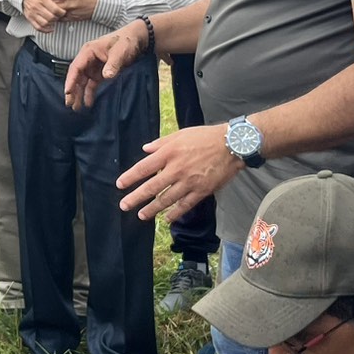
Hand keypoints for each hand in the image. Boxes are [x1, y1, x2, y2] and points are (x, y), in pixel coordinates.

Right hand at [22, 0, 62, 32]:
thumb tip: (63, 1)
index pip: (55, 9)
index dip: (61, 12)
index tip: (63, 12)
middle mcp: (37, 7)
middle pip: (50, 17)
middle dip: (57, 18)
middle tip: (59, 16)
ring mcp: (33, 13)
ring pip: (45, 23)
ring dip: (51, 24)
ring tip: (53, 21)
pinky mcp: (30, 18)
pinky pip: (38, 27)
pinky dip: (45, 30)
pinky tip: (49, 28)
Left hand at [47, 0, 99, 21]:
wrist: (101, 4)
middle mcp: (72, 4)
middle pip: (55, 5)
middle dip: (48, 4)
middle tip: (43, 2)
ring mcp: (72, 12)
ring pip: (57, 14)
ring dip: (52, 11)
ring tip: (48, 9)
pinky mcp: (74, 18)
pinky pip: (63, 19)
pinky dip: (58, 17)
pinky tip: (55, 15)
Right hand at [64, 25, 144, 109]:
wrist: (135, 39)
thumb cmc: (125, 41)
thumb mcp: (119, 52)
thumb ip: (112, 64)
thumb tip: (106, 76)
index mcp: (88, 51)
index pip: (76, 67)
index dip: (70, 80)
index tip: (67, 92)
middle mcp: (88, 59)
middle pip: (77, 76)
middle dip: (72, 90)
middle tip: (69, 103)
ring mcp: (93, 67)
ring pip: (82, 82)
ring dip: (79, 94)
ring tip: (77, 108)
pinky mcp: (100, 72)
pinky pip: (92, 84)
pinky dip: (89, 93)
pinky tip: (88, 103)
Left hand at [118, 123, 239, 220]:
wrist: (232, 145)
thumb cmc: (205, 137)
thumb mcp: (180, 134)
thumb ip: (161, 143)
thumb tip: (145, 149)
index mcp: (169, 153)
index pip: (144, 167)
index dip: (130, 177)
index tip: (120, 184)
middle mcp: (176, 169)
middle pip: (152, 187)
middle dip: (136, 198)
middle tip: (124, 206)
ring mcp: (189, 182)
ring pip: (166, 199)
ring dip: (152, 209)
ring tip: (141, 215)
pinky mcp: (202, 191)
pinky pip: (185, 205)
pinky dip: (175, 213)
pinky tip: (167, 219)